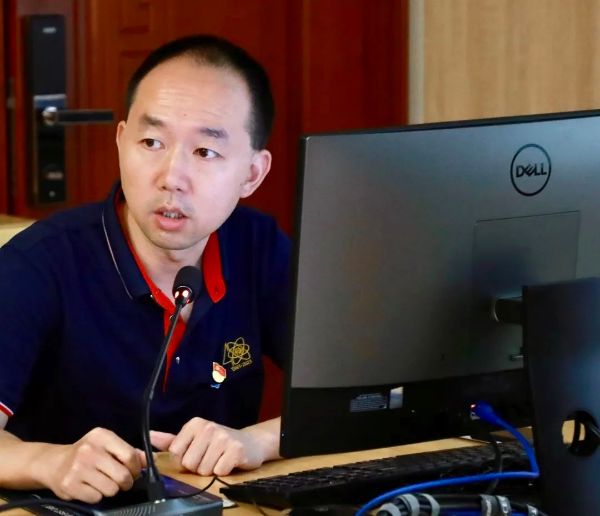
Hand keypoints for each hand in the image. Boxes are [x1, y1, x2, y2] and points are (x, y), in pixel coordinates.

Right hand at [33, 427, 145, 502]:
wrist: (53, 463)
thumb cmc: (87, 453)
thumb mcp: (107, 445)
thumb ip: (129, 452)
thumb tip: (151, 460)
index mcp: (101, 436)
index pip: (129, 455)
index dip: (136, 468)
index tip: (134, 473)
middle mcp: (89, 450)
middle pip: (122, 475)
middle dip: (126, 483)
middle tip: (120, 482)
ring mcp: (78, 468)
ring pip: (111, 489)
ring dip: (110, 490)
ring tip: (103, 483)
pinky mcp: (70, 485)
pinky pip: (96, 498)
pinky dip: (96, 496)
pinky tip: (90, 488)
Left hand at [150, 417, 278, 475]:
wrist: (251, 442)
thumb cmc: (218, 442)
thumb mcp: (194, 438)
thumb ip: (171, 440)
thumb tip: (149, 436)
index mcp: (195, 423)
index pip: (176, 453)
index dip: (185, 460)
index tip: (197, 453)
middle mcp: (208, 427)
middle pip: (189, 463)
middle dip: (199, 466)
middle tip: (210, 457)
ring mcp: (223, 438)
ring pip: (203, 470)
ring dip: (212, 470)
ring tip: (220, 459)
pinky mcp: (236, 450)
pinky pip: (219, 472)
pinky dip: (224, 471)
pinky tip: (229, 462)